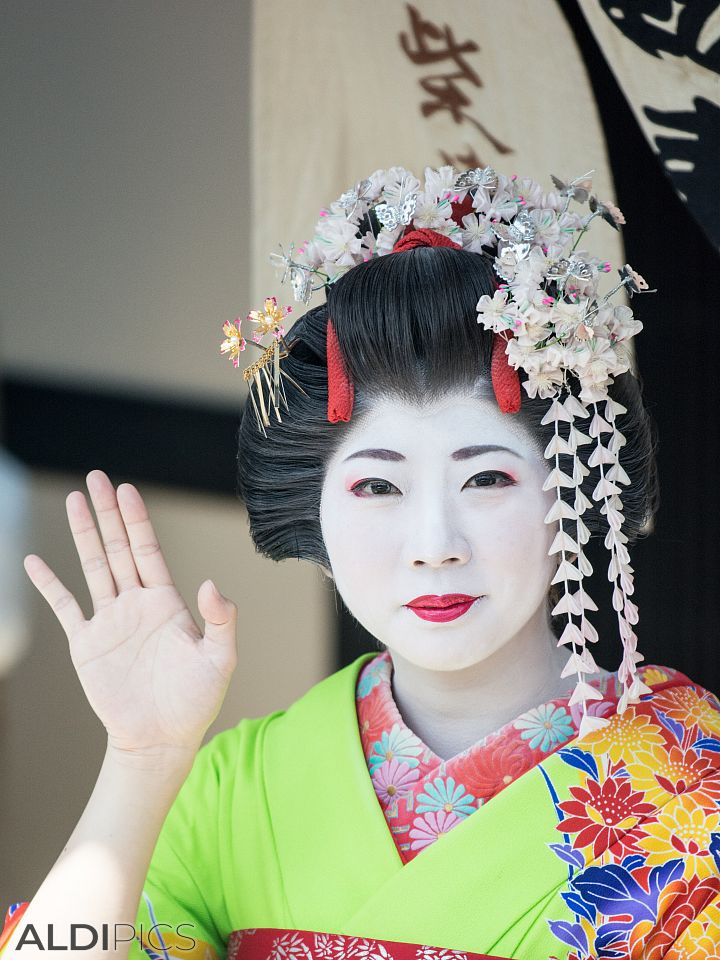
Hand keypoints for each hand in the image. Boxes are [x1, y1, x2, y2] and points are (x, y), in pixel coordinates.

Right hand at [24, 470, 237, 761]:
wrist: (162, 739)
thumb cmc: (196, 701)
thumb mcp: (220, 659)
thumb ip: (221, 620)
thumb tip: (211, 584)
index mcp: (166, 602)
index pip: (149, 550)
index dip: (137, 520)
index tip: (126, 489)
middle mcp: (136, 603)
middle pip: (118, 548)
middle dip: (107, 513)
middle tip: (96, 478)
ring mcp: (109, 621)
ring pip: (93, 567)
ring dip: (83, 535)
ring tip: (73, 501)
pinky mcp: (86, 645)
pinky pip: (64, 607)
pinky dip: (49, 585)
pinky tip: (35, 561)